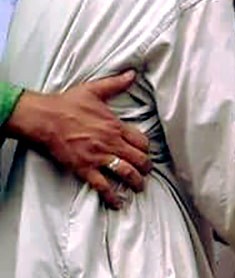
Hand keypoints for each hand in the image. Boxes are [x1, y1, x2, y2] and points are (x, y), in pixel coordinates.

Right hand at [6, 71, 150, 208]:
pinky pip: (102, 185)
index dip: (146, 149)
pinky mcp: (84, 168)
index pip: (141, 141)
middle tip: (147, 172)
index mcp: (115, 126)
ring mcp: (98, 157)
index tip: (146, 153)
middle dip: (146, 167)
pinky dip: (112, 196)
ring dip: (135, 182)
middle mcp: (111, 143)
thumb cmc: (68, 104)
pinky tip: (117, 203)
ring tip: (139, 187)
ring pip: (125, 173)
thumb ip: (116, 84)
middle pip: (138, 159)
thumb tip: (132, 73)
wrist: (44, 118)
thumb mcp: (95, 90)